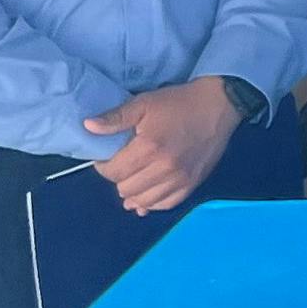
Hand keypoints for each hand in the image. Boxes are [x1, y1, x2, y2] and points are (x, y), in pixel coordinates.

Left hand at [84, 80, 242, 215]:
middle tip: (122, 165)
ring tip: (133, 180)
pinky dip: (153, 203)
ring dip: (134, 193)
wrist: (218, 106)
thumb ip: (115, 118)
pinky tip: (147, 196)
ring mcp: (180, 179)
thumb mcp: (144, 103)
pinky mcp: (193, 184)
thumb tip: (88, 127)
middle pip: (126, 189)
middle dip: (118, 179)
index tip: (106, 158)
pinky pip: (167, 204)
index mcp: (149, 148)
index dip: (103, 166)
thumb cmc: (178, 103)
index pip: (113, 172)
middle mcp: (164, 168)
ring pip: (145, 201)